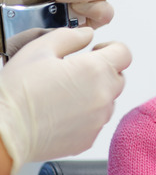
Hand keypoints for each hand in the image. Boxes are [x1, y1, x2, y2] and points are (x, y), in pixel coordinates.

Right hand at [0, 27, 130, 174]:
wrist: (5, 132)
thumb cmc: (18, 93)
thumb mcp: (39, 49)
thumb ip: (70, 36)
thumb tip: (86, 35)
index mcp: (96, 70)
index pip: (124, 53)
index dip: (111, 48)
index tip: (96, 51)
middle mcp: (103, 96)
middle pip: (118, 77)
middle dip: (103, 71)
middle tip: (77, 72)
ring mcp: (98, 120)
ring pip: (108, 101)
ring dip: (95, 94)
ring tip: (66, 94)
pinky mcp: (88, 139)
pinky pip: (96, 122)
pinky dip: (86, 116)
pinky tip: (62, 112)